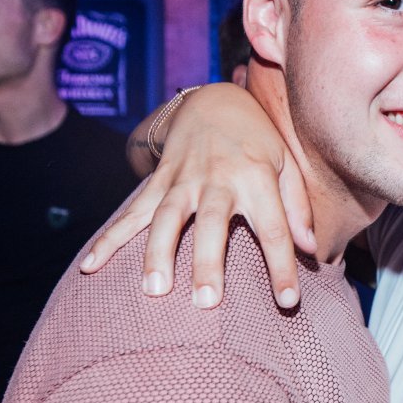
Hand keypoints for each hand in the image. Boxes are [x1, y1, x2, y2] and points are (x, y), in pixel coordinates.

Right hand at [80, 82, 314, 308]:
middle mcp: (218, 178)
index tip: (288, 302)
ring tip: (155, 289)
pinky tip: (90, 266)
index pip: (274, 229)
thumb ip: (298, 207)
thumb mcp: (287, 165)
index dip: (282, 266)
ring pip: (166, 218)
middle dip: (207, 262)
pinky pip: (131, 212)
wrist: (214, 100)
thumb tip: (312, 250)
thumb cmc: (259, 142)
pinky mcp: (158, 181)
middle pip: (211, 224)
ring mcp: (183, 179)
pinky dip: (109, 238)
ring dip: (157, 253)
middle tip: (207, 301)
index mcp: (257, 177)